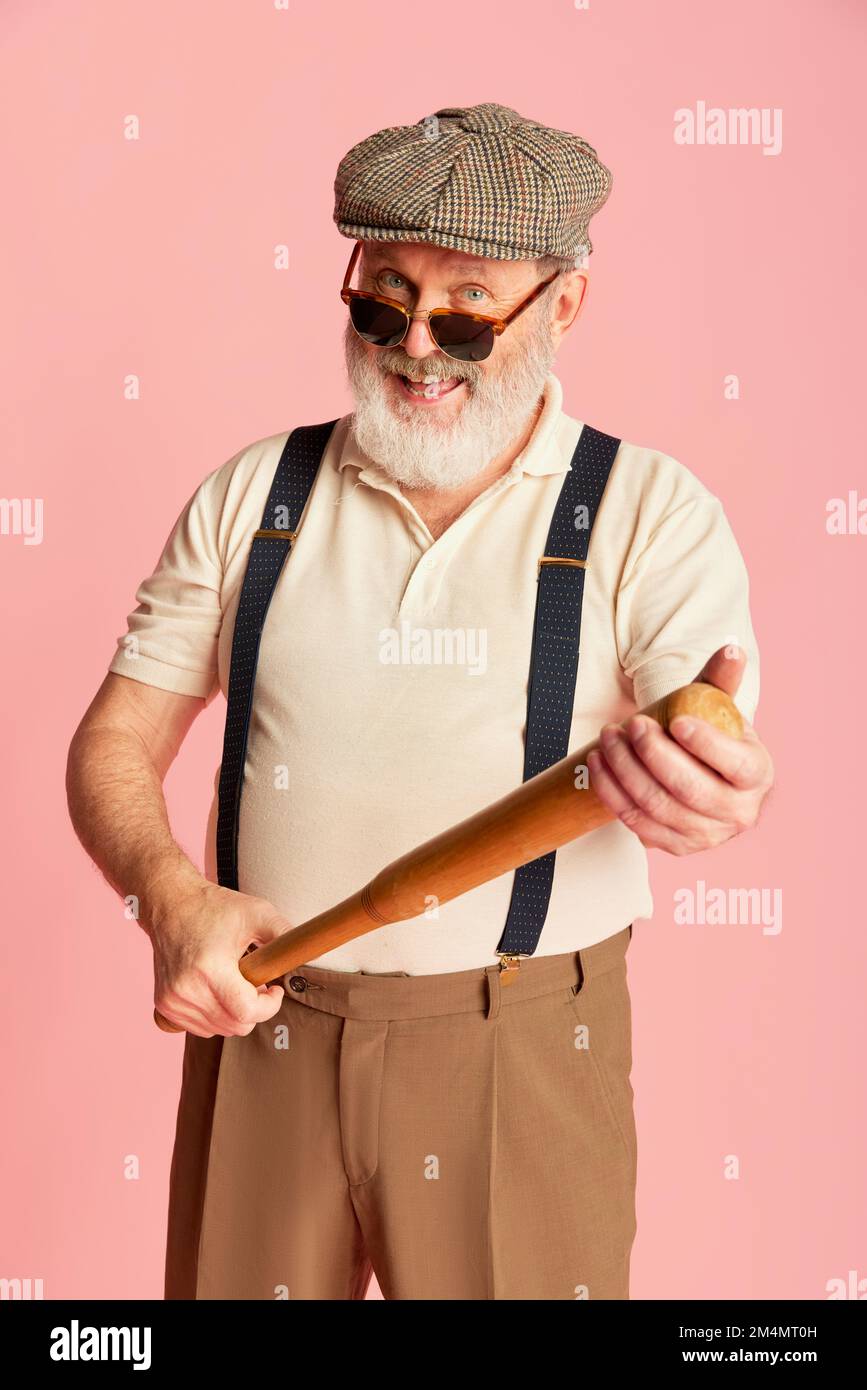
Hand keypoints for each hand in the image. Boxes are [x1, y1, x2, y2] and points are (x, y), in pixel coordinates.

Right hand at [147, 872, 288, 1037]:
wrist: (170, 903)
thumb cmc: (214, 907)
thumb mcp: (257, 913)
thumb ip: (285, 934)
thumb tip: (312, 951)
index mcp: (209, 969)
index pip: (246, 1013)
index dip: (269, 1006)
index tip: (275, 989)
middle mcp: (186, 990)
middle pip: (235, 1026)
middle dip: (253, 1009)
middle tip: (255, 982)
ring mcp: (172, 1001)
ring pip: (219, 1030)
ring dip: (233, 1013)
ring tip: (233, 982)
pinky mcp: (164, 1006)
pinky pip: (200, 1028)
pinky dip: (214, 1016)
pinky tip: (215, 991)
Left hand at [586, 646, 773, 855]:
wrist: (702, 776)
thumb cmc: (710, 735)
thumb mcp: (718, 707)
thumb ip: (721, 679)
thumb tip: (731, 648)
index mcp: (757, 775)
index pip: (734, 764)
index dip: (706, 744)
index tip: (675, 721)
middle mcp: (738, 812)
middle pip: (689, 789)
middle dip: (654, 755)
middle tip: (631, 724)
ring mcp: (706, 835)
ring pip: (657, 806)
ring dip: (625, 770)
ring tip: (607, 737)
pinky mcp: (675, 846)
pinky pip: (636, 822)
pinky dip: (612, 792)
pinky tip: (598, 764)